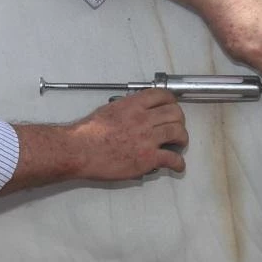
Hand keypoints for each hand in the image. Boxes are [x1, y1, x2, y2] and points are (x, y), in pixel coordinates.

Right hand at [68, 89, 187, 179]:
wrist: (79, 150)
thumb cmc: (88, 133)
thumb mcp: (109, 110)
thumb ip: (127, 108)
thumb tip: (136, 111)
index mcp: (134, 105)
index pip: (162, 95)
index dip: (171, 101)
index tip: (173, 106)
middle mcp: (144, 119)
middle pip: (175, 113)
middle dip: (179, 120)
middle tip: (177, 126)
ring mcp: (148, 139)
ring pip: (178, 132)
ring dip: (182, 138)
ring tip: (180, 143)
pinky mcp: (148, 158)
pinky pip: (172, 158)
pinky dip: (178, 163)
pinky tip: (177, 165)